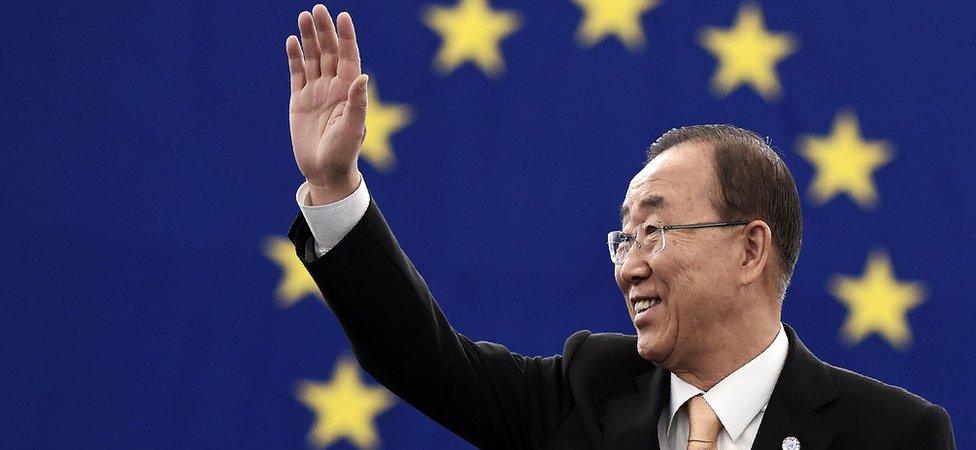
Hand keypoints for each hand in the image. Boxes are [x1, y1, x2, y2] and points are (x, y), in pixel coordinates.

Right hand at [286, 4, 367, 204]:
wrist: (325, 171)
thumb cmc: (344, 152)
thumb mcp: (353, 129)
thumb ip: (357, 103)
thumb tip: (363, 76)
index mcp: (349, 91)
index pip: (349, 56)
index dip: (346, 36)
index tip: (343, 16)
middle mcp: (333, 86)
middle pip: (329, 52)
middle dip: (324, 31)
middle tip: (318, 9)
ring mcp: (316, 92)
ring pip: (313, 58)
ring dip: (309, 38)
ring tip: (304, 17)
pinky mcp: (299, 100)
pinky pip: (297, 73)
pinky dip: (295, 57)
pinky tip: (291, 41)